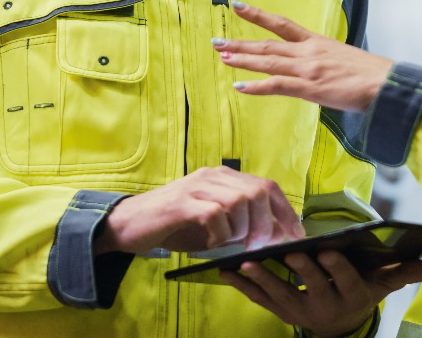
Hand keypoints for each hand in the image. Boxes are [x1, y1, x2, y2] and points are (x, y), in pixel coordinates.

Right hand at [95, 166, 303, 254]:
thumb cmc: (173, 226)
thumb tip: (275, 235)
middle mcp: (213, 176)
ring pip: (240, 201)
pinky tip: (212, 242)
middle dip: (267, 223)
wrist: (126, 225)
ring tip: (230, 242)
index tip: (296, 234)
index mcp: (223, 177)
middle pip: (258, 192)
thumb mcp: (213, 222)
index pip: (267, 186)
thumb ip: (241, 222)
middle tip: (259, 245)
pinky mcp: (182, 203)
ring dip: (242, 229)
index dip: (285, 211)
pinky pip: (215, 214)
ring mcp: (197, 187)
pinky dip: (220, 233)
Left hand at [213, 1, 392, 111]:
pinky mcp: (310, 87)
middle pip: (268, 44)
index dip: (258, 15)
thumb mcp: (344, 59)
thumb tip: (318, 67)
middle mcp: (309, 52)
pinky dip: (256, 86)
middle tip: (216, 41)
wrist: (386, 83)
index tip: (238, 7)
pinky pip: (277, 85)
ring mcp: (308, 69)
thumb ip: (326, 60)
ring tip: (222, 56)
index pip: (282, 24)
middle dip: (240, 42)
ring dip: (242, 59)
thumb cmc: (372, 74)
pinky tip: (239, 87)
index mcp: (318, 42)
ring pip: (267, 61)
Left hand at [220, 250, 421, 335]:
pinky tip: (226, 273)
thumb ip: (403, 272)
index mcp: (352, 295)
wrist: (341, 324)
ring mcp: (301, 311)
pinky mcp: (281, 312)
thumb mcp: (384, 284)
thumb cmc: (362, 292)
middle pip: (312, 288)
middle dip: (300, 270)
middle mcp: (326, 306)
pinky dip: (243, 287)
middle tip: (288, 252)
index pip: (345, 281)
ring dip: (263, 280)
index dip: (335, 268)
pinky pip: (261, 300)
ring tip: (246, 264)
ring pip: (280, 296)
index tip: (326, 251)